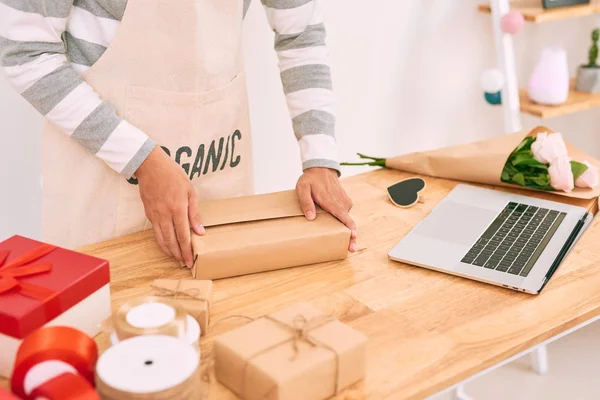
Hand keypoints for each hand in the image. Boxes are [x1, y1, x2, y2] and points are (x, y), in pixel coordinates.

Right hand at [136, 147, 204, 267]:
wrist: (150, 166)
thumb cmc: (173, 175)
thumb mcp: (190, 191)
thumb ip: (195, 213)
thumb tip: (200, 231)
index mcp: (177, 209)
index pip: (183, 236)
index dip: (187, 251)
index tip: (190, 261)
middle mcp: (164, 215)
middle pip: (171, 241)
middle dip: (178, 255)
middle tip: (184, 263)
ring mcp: (154, 215)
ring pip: (161, 239)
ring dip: (169, 251)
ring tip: (176, 258)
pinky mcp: (148, 214)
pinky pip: (155, 232)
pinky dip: (161, 242)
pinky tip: (167, 245)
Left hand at [296, 167, 356, 251]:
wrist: (321, 168)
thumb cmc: (311, 179)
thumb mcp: (302, 188)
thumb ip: (306, 202)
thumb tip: (311, 217)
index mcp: (330, 199)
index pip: (342, 214)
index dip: (348, 226)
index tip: (353, 236)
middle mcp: (340, 201)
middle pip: (348, 220)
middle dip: (351, 235)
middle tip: (351, 248)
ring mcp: (344, 201)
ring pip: (347, 218)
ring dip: (347, 229)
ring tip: (347, 242)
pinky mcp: (345, 202)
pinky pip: (345, 214)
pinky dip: (344, 222)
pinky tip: (341, 229)